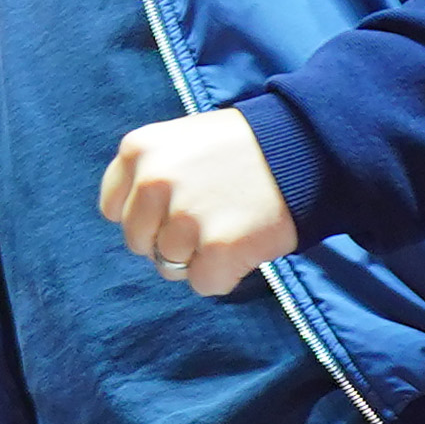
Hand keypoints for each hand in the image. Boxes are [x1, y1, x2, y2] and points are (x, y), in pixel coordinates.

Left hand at [99, 107, 293, 300]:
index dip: (147, 216)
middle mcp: (153, 182)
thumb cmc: (248, 146)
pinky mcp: (219, 248)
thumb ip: (152, 172)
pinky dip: (226, 274)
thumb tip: (133, 218)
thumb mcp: (185, 140)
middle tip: (210, 218)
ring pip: (168, 266)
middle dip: (170, 239)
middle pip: (139, 241)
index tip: (175, 208)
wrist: (311, 147)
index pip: (113, 209)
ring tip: (232, 226)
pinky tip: (246, 244)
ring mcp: (185, 216)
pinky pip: (204, 284)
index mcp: (139, 150)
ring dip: (200, 257)